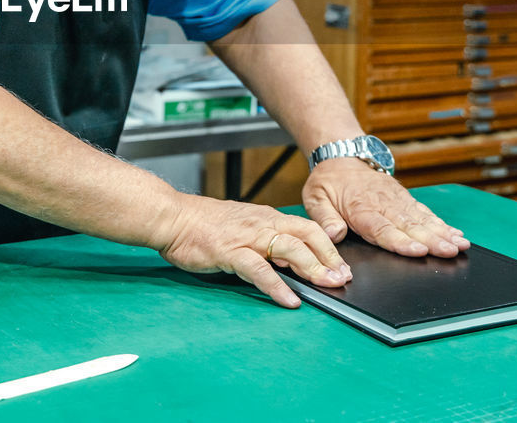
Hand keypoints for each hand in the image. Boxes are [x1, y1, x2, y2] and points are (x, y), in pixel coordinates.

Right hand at [156, 194, 352, 307]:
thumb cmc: (203, 224)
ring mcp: (247, 237)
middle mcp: (263, 223)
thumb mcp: (242, 227)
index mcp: (267, 217)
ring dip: (312, 268)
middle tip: (343, 278)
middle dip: (329, 257)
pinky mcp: (230, 252)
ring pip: (289, 248)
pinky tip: (289, 300)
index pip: (308, 228)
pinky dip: (277, 286)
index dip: (329, 247)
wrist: (172, 217)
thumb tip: (289, 261)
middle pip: (307, 235)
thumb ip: (265, 240)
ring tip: (327, 286)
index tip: (343, 267)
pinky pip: (259, 269)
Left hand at [303, 159, 470, 257]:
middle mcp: (382, 204)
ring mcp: (396, 200)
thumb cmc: (328, 181)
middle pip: (409, 225)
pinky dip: (441, 223)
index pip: (382, 228)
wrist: (341, 156)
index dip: (401, 241)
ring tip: (460, 244)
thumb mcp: (315, 197)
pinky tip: (456, 233)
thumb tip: (334, 234)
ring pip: (422, 218)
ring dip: (442, 232)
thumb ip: (324, 218)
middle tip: (450, 251)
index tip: (418, 250)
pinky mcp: (404, 197)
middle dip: (432, 240)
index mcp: (360, 207)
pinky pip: (424, 211)